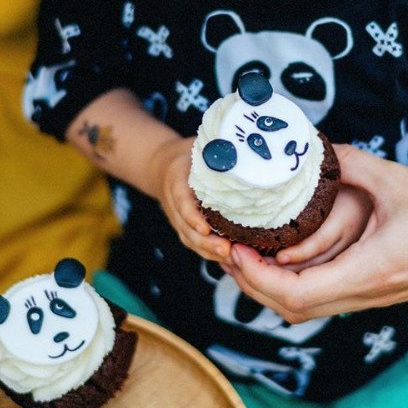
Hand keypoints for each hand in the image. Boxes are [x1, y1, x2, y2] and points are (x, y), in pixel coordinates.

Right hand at [150, 135, 233, 262]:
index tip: (205, 228)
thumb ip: (216, 151)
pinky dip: (209, 253)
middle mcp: (174, 204)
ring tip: (230, 259)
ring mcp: (177, 219)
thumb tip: (245, 150)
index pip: (182, 202)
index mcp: (176, 181)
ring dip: (209, 251)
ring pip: (191, 240)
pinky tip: (228, 260)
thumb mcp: (198, 147)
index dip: (193, 217)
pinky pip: (195, 243)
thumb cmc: (188, 155)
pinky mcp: (184, 227)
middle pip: (187, 229)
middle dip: (206, 242)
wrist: (161, 165)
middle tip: (226, 250)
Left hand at [223, 135, 407, 322]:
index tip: (233, 248)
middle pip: (292, 309)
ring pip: (310, 308)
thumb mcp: (395, 177)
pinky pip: (329, 298)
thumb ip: (346, 163)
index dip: (255, 275)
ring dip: (274, 286)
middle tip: (231, 250)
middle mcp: (372, 293)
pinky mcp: (383, 289)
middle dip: (253, 284)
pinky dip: (299, 282)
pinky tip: (290, 255)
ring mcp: (378, 296)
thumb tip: (308, 148)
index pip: (293, 293)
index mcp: (372, 270)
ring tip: (252, 253)